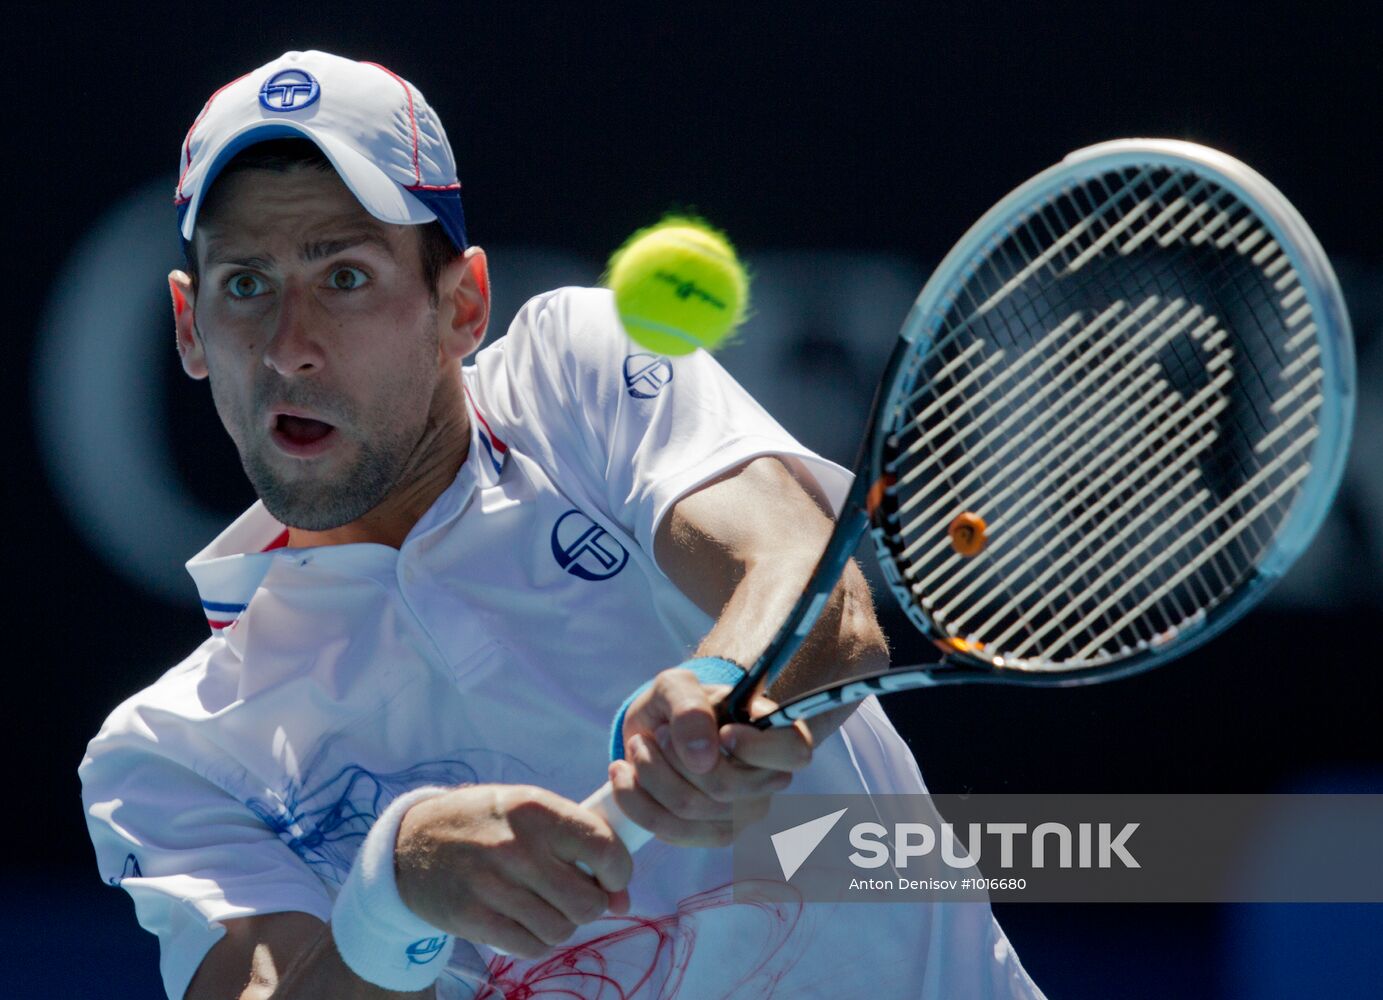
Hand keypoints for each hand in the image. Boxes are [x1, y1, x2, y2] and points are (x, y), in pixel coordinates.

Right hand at [393, 784, 632, 958]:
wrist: (411, 842)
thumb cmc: (485, 822)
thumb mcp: (529, 809)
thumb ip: (580, 842)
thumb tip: (623, 900)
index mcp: (537, 810)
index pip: (605, 849)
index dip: (619, 874)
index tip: (611, 879)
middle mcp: (516, 847)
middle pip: (587, 903)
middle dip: (591, 905)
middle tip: (575, 895)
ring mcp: (491, 884)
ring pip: (561, 929)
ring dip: (562, 924)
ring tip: (545, 905)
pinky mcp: (471, 917)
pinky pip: (530, 947)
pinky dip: (536, 940)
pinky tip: (524, 920)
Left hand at [608, 667, 813, 846]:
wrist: (660, 730)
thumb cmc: (680, 704)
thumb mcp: (677, 685)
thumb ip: (690, 707)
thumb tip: (704, 755)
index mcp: (779, 736)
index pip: (794, 753)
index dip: (757, 747)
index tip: (723, 729)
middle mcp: (769, 780)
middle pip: (725, 787)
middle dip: (674, 756)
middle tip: (657, 733)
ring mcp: (743, 813)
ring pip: (689, 809)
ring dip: (648, 774)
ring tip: (638, 747)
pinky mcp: (712, 834)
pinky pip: (670, 831)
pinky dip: (636, 800)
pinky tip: (625, 775)